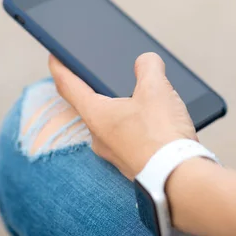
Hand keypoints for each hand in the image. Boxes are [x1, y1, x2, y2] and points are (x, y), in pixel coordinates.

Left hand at [48, 52, 197, 178]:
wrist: (180, 180)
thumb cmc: (161, 135)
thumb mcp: (157, 89)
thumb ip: (148, 67)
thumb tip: (146, 61)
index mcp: (96, 115)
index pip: (68, 85)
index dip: (60, 67)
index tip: (54, 56)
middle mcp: (99, 137)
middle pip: (91, 105)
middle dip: (98, 87)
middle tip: (104, 71)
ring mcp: (115, 154)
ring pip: (113, 123)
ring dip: (122, 107)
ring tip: (142, 94)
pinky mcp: (133, 164)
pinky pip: (129, 138)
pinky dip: (137, 125)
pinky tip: (156, 120)